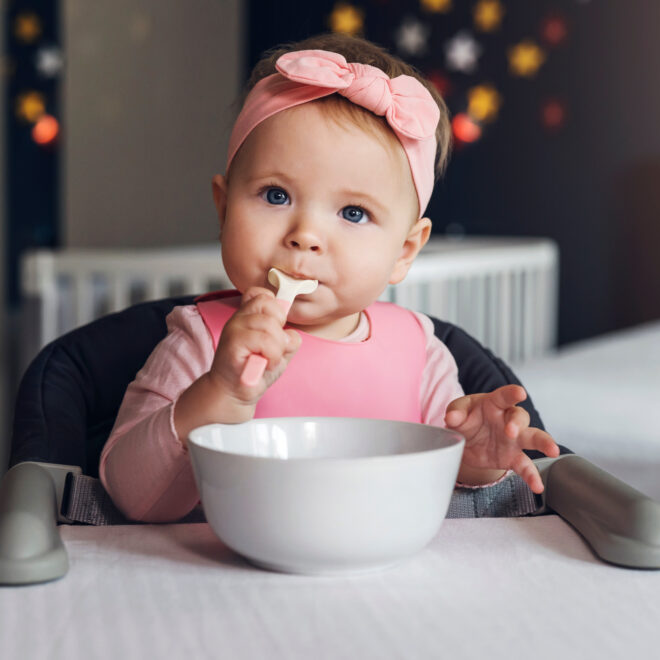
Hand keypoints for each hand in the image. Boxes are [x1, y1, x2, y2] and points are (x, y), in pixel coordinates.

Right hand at [208, 287, 301, 404]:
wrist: (234, 393)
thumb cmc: (256, 371)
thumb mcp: (279, 351)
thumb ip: (288, 338)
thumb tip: (290, 332)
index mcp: (248, 316)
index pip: (263, 295)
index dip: (276, 309)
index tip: (276, 329)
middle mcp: (239, 318)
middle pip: (272, 307)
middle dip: (280, 332)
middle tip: (273, 350)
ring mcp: (234, 329)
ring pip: (270, 326)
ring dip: (277, 348)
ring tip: (268, 360)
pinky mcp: (233, 343)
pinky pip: (265, 341)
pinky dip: (272, 356)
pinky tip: (263, 365)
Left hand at [444, 385, 559, 493]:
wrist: (465, 441)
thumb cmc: (466, 418)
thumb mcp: (457, 411)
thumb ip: (456, 412)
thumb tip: (452, 417)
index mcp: (494, 403)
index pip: (504, 396)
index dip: (512, 393)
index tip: (519, 393)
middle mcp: (508, 420)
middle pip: (520, 417)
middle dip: (517, 423)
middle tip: (511, 431)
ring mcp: (513, 439)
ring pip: (533, 438)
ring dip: (543, 443)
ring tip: (552, 451)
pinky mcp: (512, 457)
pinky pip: (525, 466)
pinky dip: (532, 476)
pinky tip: (537, 486)